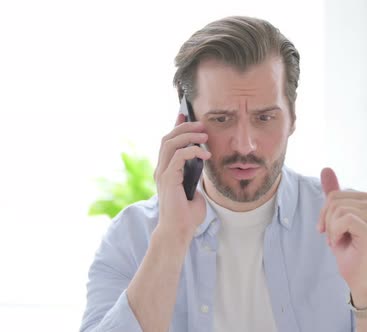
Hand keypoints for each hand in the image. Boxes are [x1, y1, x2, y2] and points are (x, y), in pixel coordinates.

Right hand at [153, 113, 210, 244]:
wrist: (179, 231)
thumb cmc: (187, 215)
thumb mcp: (195, 191)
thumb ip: (195, 178)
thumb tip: (203, 166)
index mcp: (166, 171)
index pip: (168, 143)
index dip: (176, 127)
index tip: (185, 114)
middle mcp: (161, 169)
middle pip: (167, 138)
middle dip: (184, 127)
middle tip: (202, 125)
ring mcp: (163, 173)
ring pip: (170, 143)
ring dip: (188, 135)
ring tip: (204, 136)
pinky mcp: (168, 179)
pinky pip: (178, 156)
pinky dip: (192, 151)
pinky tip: (205, 154)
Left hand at [317, 167, 366, 305]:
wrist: (354, 271)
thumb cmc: (346, 244)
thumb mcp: (334, 215)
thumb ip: (332, 193)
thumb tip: (326, 168)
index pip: (334, 195)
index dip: (325, 212)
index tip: (329, 228)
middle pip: (334, 200)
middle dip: (327, 220)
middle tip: (333, 236)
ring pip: (338, 210)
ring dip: (331, 229)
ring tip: (339, 240)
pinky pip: (344, 219)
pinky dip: (335, 233)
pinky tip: (341, 242)